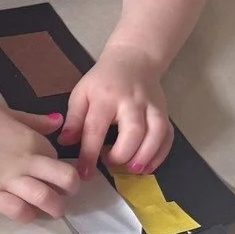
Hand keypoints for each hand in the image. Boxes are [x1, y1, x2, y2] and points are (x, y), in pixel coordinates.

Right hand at [0, 99, 80, 222]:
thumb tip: (58, 122)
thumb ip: (34, 121)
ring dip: (54, 208)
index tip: (51, 173)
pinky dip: (26, 215)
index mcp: (31, 140)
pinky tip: (22, 211)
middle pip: (66, 180)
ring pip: (46, 200)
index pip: (60, 159)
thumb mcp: (6, 112)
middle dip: (71, 191)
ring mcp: (7, 181)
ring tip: (49, 210)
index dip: (59, 167)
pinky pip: (17, 212)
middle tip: (63, 195)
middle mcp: (25, 162)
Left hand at [61, 45, 171, 179]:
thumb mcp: (82, 93)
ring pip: (156, 133)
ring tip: (132, 170)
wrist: (134, 59)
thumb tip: (65, 143)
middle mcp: (132, 102)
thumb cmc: (103, 81)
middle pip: (133, 132)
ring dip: (145, 156)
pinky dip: (160, 154)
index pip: (96, 129)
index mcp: (106, 97)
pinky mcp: (165, 112)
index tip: (84, 173)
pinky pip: (168, 135)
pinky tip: (147, 166)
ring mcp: (152, 107)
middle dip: (122, 155)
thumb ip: (74, 119)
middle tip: (110, 165)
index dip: (89, 154)